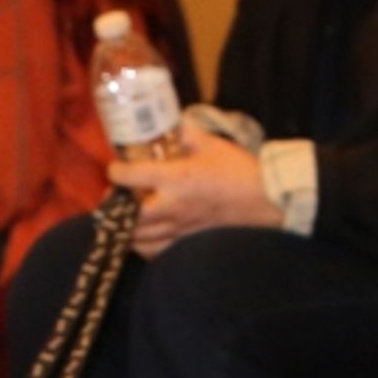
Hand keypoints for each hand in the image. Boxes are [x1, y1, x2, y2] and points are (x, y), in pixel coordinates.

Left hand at [109, 119, 282, 259]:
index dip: (117, 172)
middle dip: (114, 207)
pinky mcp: (184, 244)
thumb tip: (167, 126)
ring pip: (136, 238)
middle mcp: (171, 207)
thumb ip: (184, 135)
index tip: (114, 168)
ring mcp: (176, 229)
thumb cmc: (238, 170)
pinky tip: (141, 236)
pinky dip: (140, 246)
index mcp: (175, 179)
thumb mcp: (211, 144)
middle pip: (128, 215)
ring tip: (122, 217)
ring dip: (124, 228)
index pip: (133, 176)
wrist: (264, 200)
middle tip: (114, 197)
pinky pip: (153, 252)